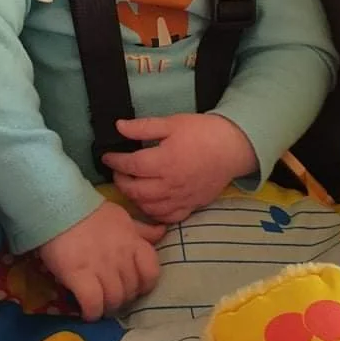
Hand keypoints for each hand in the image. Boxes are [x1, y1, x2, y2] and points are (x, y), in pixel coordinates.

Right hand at [38, 201, 164, 320]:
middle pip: (131, 290)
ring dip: (108, 307)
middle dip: (123, 297)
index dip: (145, 284)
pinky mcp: (79, 276)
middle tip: (112, 296)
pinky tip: (87, 312)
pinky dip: (92, 312)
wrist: (60, 208)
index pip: (152, 272)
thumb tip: (162, 232)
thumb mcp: (122, 217)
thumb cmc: (91, 212)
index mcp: (132, 242)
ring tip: (100, 305)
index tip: (135, 285)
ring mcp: (101, 267)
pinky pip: (93, 304)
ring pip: (114, 300)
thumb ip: (142, 229)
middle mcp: (121, 257)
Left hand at [102, 113, 257, 223]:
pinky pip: (166, 217)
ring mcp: (180, 198)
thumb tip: (119, 127)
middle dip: (121, 181)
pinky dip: (153, 213)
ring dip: (134, 198)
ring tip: (131, 185)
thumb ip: (144, 127)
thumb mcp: (172, 123)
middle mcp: (169, 184)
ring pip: (148, 207)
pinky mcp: (190, 206)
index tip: (107, 157)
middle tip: (118, 171)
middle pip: (135, 191)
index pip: (130, 166)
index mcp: (164, 161)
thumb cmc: (201, 132)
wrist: (232, 147)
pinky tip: (149, 202)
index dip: (115, 162)